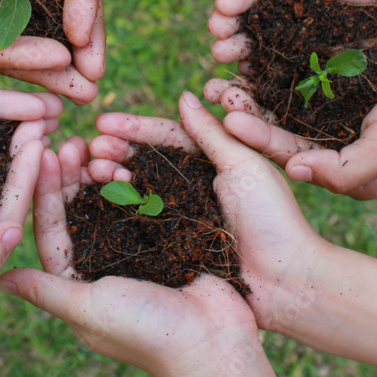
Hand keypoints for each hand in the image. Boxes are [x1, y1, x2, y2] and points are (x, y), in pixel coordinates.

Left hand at [0, 138, 276, 376]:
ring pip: (109, 200)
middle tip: (71, 141)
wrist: (214, 342)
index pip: (51, 229)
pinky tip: (130, 158)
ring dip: (101, 172)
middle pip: (79, 209)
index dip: (44, 191)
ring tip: (100, 146)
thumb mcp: (88, 310)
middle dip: (71, 174)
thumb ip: (46, 290)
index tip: (43, 153)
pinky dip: (136, 179)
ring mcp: (136, 247)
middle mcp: (104, 261)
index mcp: (79, 280)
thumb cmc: (146, 332)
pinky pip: (145, 200)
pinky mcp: (167, 236)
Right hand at [89, 94, 330, 337]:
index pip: (167, 136)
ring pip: (140, 186)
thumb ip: (211, 132)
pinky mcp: (175, 242)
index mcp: (214, 160)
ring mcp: (182, 214)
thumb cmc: (273, 219)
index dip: (134, 129)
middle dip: (117, 150)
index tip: (102, 123)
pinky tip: (98, 195)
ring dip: (113, 174)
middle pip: (147, 159)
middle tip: (90, 146)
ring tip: (92, 167)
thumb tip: (185, 95)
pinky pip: (143, 218)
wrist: (285, 282)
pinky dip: (120, 204)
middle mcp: (194, 184)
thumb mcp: (244, 165)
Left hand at [204, 0, 376, 196]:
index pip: (285, 151)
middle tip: (210, 87)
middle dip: (243, 107)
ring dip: (252, 77)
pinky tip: (254, 33)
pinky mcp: (340, 71)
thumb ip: (344, 169)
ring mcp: (334, 102)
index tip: (227, 116)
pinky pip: (300, 64)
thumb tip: (294, 171)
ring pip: (281, 92)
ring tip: (224, 56)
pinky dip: (275, 52)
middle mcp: (329, 134)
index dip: (255, 135)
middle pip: (275, 121)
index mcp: (337, 162)